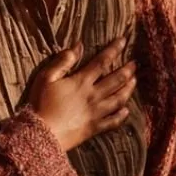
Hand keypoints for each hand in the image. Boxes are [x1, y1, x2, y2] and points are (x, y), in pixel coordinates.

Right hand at [25, 36, 137, 151]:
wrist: (40, 134)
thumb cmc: (40, 104)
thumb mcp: (46, 78)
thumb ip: (62, 61)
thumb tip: (78, 46)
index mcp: (81, 82)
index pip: (102, 62)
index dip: (114, 50)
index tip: (123, 41)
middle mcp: (93, 96)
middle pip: (116, 80)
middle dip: (127, 70)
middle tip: (135, 63)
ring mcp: (95, 113)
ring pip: (118, 99)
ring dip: (128, 89)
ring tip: (134, 81)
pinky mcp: (94, 128)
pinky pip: (113, 121)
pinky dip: (122, 115)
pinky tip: (126, 110)